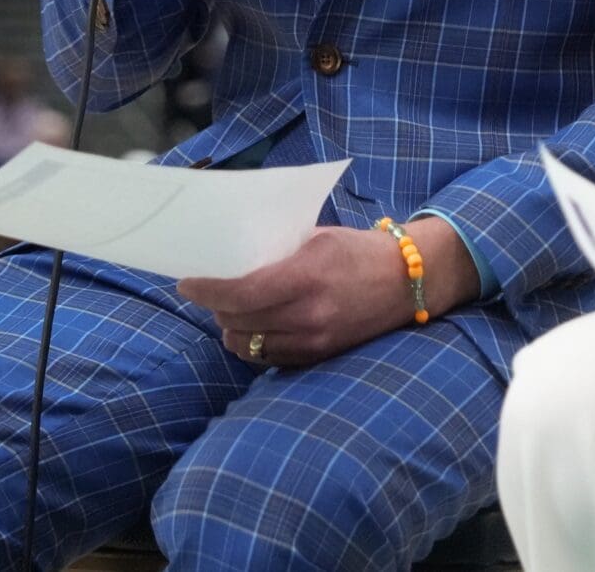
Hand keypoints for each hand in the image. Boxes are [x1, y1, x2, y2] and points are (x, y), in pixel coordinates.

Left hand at [178, 220, 463, 367]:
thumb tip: (231, 260)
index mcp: (306, 276)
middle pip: (238, 320)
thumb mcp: (317, 238)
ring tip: (230, 311)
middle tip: (208, 292)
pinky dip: (253, 343)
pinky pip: (268, 356)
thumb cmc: (359, 250)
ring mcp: (314, 340)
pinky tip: (254, 327)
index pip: (239, 293)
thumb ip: (277, 252)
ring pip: (247, 344)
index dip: (206, 291)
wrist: (408, 280)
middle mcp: (308, 313)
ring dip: (232, 328)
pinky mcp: (318, 356)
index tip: (187, 283)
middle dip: (216, 307)